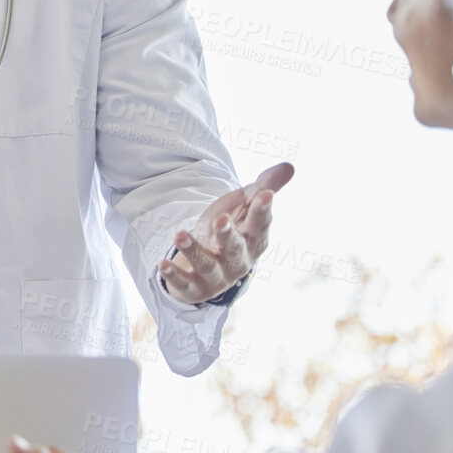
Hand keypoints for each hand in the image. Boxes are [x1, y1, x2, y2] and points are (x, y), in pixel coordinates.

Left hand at [160, 161, 294, 304]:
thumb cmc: (231, 229)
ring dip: (194, 251)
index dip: (263, 209)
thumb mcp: (245, 207)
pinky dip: (174, 275)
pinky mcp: (194, 286)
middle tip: (220, 219)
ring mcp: (216, 275)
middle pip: (234, 248)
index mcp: (254, 240)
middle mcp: (238, 260)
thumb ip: (264, 186)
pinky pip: (184, 283)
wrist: (208, 266)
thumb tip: (289, 166)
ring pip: (207, 265)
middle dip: (228, 235)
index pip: (260, 224)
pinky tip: (163, 264)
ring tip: (180, 234)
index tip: (264, 194)